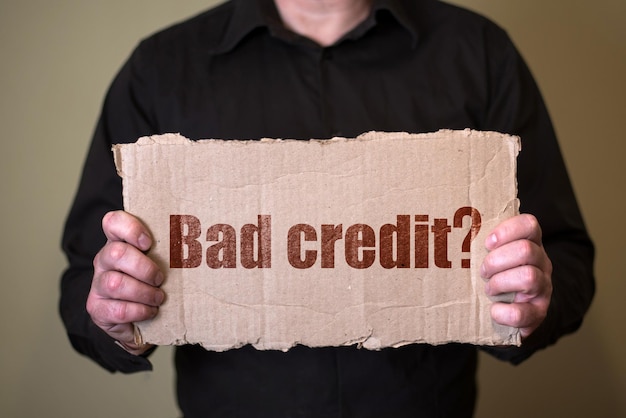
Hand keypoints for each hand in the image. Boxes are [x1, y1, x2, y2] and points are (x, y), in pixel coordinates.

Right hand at [86, 211, 164, 354]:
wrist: (138, 319)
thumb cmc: (153, 283)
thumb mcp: (161, 262)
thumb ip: (169, 250)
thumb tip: (201, 245)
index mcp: (120, 243)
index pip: (113, 222)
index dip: (130, 228)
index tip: (149, 243)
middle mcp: (105, 260)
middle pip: (117, 253)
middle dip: (144, 267)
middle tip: (160, 278)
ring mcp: (98, 284)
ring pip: (116, 283)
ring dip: (144, 292)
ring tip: (158, 298)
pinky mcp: (98, 308)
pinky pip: (118, 309)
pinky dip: (139, 311)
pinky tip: (150, 311)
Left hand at [480, 214, 552, 338]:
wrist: (513, 312)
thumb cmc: (498, 276)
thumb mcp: (495, 256)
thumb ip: (485, 244)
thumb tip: (453, 230)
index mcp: (531, 244)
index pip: (529, 224)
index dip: (507, 231)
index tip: (487, 243)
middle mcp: (542, 263)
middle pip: (526, 250)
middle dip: (496, 261)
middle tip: (483, 271)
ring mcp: (544, 288)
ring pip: (528, 277)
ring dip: (500, 282)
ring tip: (489, 289)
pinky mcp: (539, 313)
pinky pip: (521, 312)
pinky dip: (502, 312)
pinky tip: (494, 310)